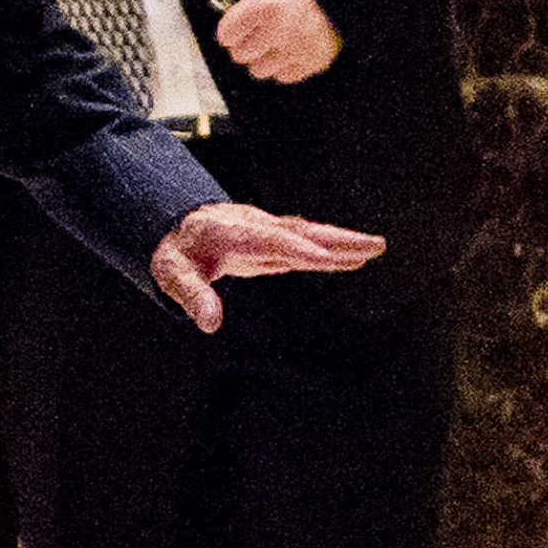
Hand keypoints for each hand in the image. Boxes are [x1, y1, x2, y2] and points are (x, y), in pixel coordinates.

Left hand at [149, 202, 386, 332]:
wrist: (173, 224)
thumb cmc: (174, 252)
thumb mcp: (172, 275)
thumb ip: (192, 297)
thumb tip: (210, 324)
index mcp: (232, 233)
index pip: (271, 242)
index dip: (299, 250)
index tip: (327, 257)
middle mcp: (255, 226)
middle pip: (301, 232)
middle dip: (337, 239)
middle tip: (373, 244)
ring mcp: (266, 230)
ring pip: (308, 234)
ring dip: (342, 241)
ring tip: (375, 248)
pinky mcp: (272, 238)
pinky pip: (305, 242)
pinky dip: (329, 248)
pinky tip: (351, 256)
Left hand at [183, 0, 340, 82]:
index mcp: (263, 5)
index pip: (225, 36)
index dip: (230, 27)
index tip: (241, 18)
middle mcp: (280, 30)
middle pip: (239, 55)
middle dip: (244, 42)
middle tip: (258, 27)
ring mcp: (297, 49)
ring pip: (258, 70)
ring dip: (261, 57)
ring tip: (272, 38)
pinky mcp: (311, 62)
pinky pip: (281, 77)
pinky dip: (281, 65)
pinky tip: (288, 47)